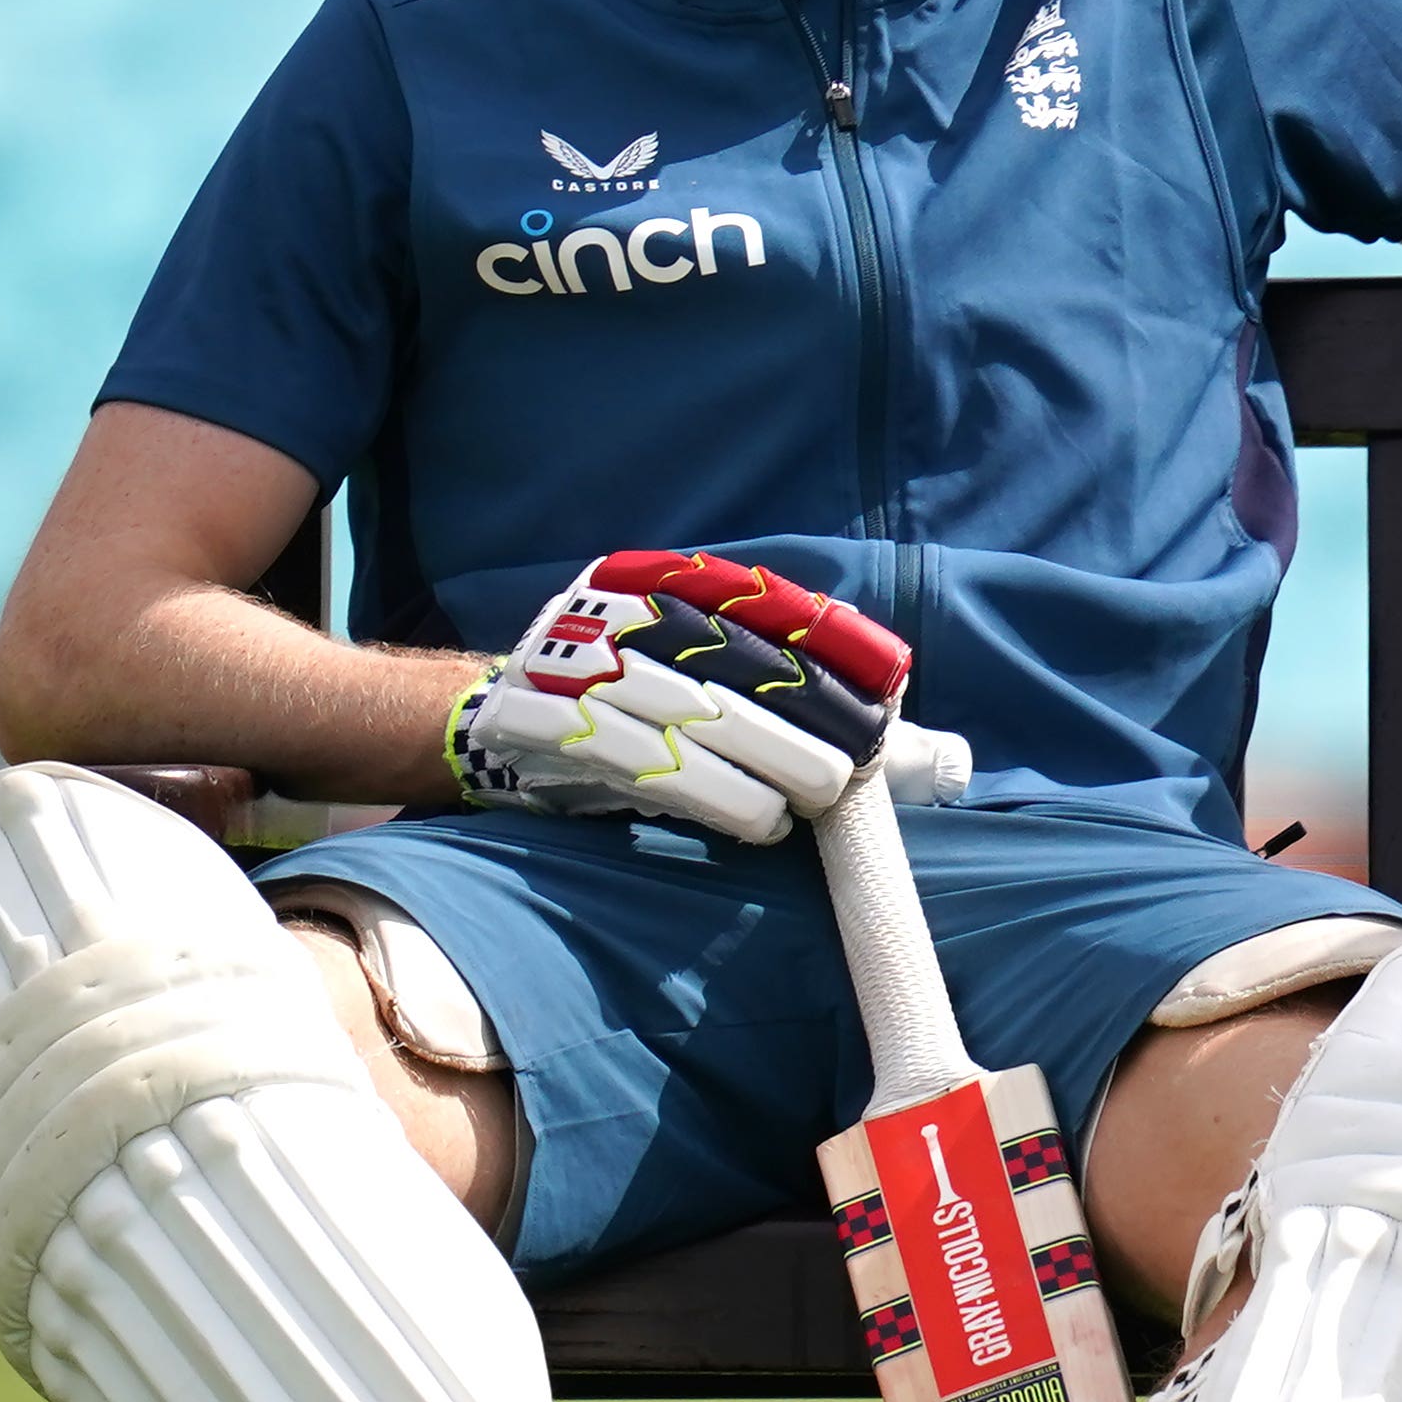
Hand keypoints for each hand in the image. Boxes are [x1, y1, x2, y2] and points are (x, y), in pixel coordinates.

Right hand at [447, 552, 908, 846]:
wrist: (493, 715)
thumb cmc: (628, 702)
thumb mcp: (692, 666)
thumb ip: (784, 683)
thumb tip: (909, 726)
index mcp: (657, 581)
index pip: (759, 602)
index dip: (828, 640)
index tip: (888, 683)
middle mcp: (613, 612)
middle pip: (731, 663)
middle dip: (805, 714)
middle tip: (857, 765)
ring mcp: (571, 665)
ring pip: (692, 714)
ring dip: (767, 761)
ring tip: (819, 797)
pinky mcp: (542, 723)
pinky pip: (640, 762)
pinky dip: (712, 795)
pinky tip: (762, 820)